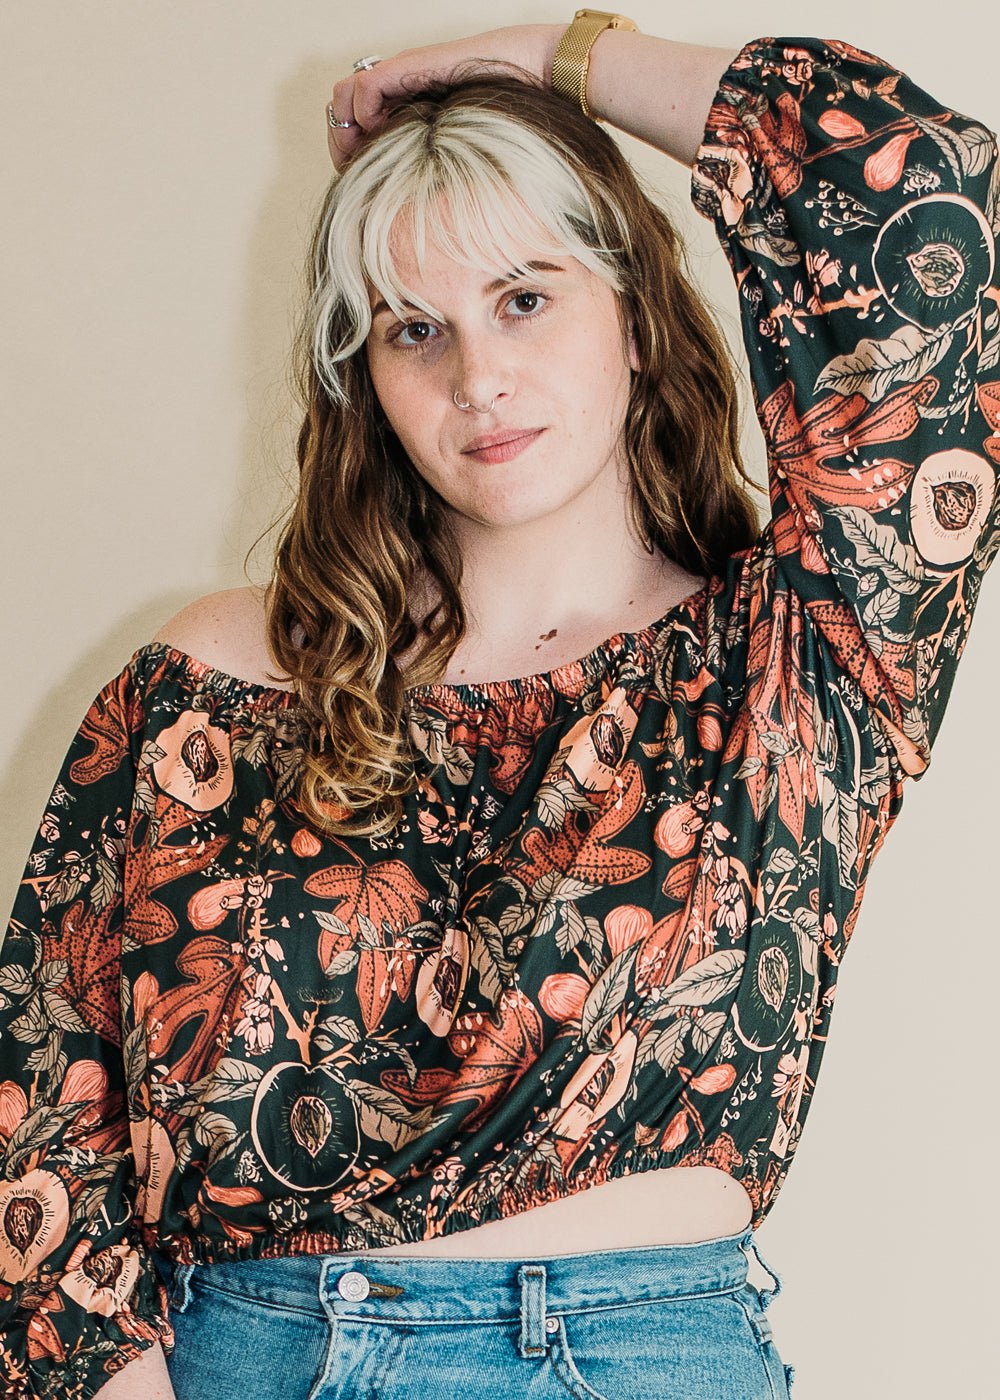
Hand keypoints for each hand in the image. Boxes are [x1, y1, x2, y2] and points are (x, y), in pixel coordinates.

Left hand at [326, 24, 561, 170]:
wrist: (540, 73)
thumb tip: (422, 229)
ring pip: (344, 96)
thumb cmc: (515, 118)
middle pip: (343, 114)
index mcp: (412, 113)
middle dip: (342, 145)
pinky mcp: (411, 66)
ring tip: (363, 151)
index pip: (359, 131)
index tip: (359, 182)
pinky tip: (382, 128)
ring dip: (346, 127)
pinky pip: (365, 86)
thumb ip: (442, 178)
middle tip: (353, 169)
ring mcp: (404, 77)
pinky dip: (363, 110)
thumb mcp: (468, 160)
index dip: (351, 156)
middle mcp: (403, 93)